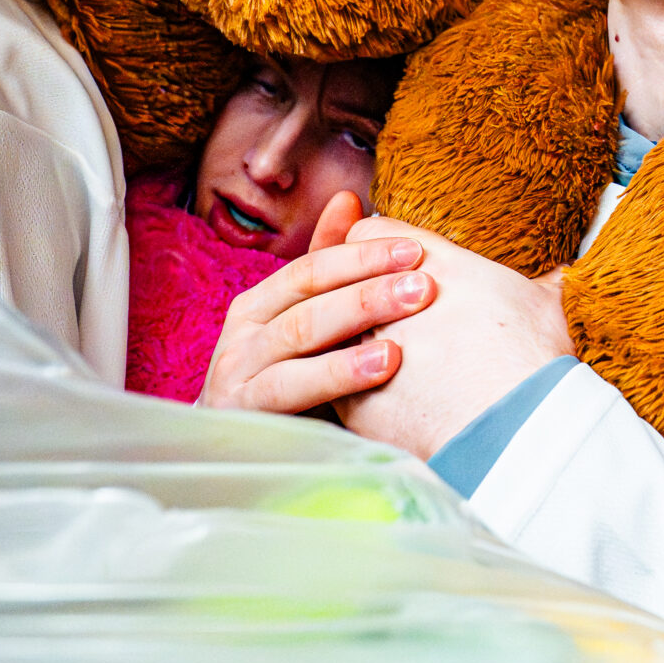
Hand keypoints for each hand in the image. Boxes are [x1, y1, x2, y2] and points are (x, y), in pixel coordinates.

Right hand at [198, 191, 439, 414]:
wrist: (240, 463)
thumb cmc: (286, 391)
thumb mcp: (309, 330)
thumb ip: (330, 272)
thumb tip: (349, 199)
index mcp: (260, 305)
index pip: (314, 266)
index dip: (364, 254)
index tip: (418, 249)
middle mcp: (244, 332)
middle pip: (311, 293)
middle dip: (371, 282)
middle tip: (425, 280)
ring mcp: (239, 371)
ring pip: (302, 333)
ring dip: (360, 316)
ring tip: (412, 310)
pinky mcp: (243, 412)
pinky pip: (292, 385)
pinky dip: (339, 372)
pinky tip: (383, 366)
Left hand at [333, 213, 572, 460]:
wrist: (514, 430)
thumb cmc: (535, 361)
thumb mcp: (549, 307)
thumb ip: (546, 283)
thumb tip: (565, 275)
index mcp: (431, 264)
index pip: (373, 234)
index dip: (376, 248)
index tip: (388, 266)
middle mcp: (385, 298)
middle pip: (343, 279)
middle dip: (353, 291)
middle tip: (372, 308)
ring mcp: (363, 348)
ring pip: (330, 331)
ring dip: (344, 338)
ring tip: (368, 353)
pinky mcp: (354, 399)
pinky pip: (333, 383)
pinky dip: (346, 385)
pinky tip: (369, 395)